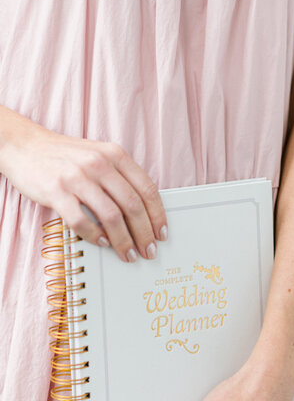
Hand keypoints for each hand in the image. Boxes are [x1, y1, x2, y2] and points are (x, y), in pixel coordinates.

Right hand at [0, 105, 167, 261]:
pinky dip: (95, 236)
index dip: (158, 215)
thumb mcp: (99, 157)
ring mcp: (77, 177)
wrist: (25, 146)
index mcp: (115, 154)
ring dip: (123, 241)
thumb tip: (143, 215)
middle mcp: (99, 163)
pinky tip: (102, 243)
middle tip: (148, 251)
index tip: (162, 234)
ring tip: (128, 254)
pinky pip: (81, 221)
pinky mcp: (56, 191)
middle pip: (132, 206)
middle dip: (144, 234)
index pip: (147, 189)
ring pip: (111, 216)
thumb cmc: (66, 157)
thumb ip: (120, 179)